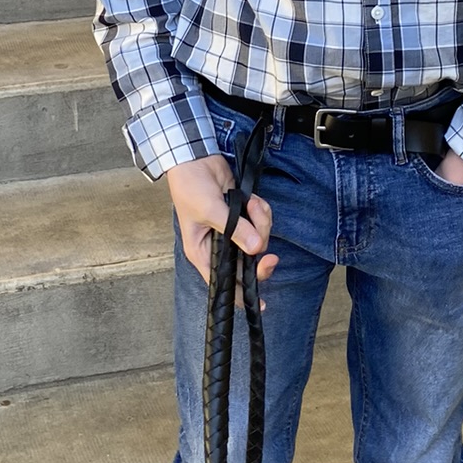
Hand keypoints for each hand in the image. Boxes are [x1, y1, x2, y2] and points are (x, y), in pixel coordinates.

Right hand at [165, 154, 277, 285]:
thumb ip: (234, 229)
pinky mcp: (243, 214)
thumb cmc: (189, 187)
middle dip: (260, 254)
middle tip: (272, 257)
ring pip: (258, 238)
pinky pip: (261, 220)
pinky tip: (252, 199)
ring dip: (261, 222)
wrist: (195, 158)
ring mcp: (233, 229)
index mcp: (203, 252)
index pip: (222, 281)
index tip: (260, 304)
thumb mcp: (209, 210)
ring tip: (251, 204)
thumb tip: (256, 248)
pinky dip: (261, 210)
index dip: (240, 294)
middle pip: (247, 262)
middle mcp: (219, 245)